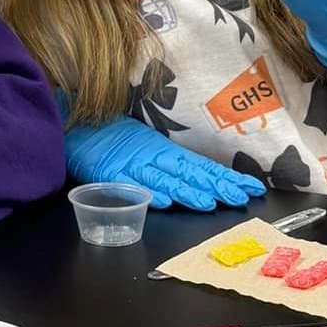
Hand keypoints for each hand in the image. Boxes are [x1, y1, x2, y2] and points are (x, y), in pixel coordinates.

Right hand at [65, 117, 265, 210]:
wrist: (74, 123)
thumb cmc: (110, 134)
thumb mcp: (145, 144)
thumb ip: (168, 162)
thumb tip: (201, 178)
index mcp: (164, 150)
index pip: (203, 166)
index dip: (227, 177)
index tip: (253, 188)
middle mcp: (153, 156)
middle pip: (190, 173)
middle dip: (217, 186)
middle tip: (242, 197)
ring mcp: (132, 165)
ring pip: (164, 180)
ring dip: (187, 192)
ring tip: (208, 203)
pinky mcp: (109, 174)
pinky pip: (128, 185)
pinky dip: (144, 193)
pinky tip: (161, 202)